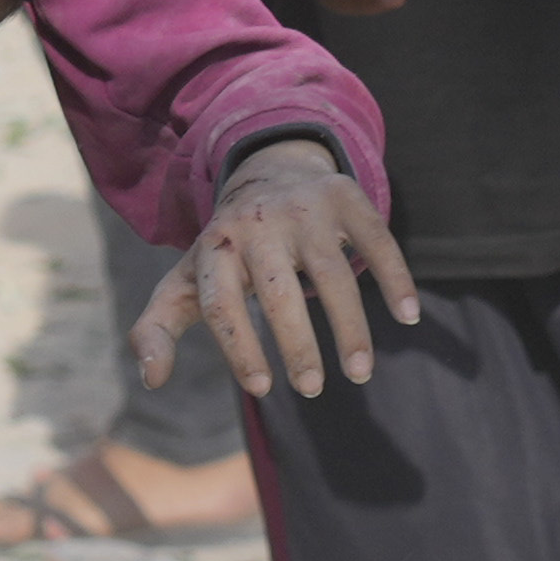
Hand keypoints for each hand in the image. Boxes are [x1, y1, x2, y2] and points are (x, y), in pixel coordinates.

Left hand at [143, 148, 420, 401]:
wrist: (266, 171)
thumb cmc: (227, 250)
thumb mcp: (185, 281)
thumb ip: (156, 328)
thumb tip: (151, 381)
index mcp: (215, 248)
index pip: (222, 305)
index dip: (240, 348)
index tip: (263, 388)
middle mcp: (258, 224)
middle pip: (279, 293)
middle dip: (297, 346)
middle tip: (311, 389)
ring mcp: (304, 208)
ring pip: (333, 274)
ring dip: (351, 328)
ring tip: (359, 373)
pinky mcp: (345, 197)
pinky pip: (376, 240)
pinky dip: (395, 278)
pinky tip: (408, 316)